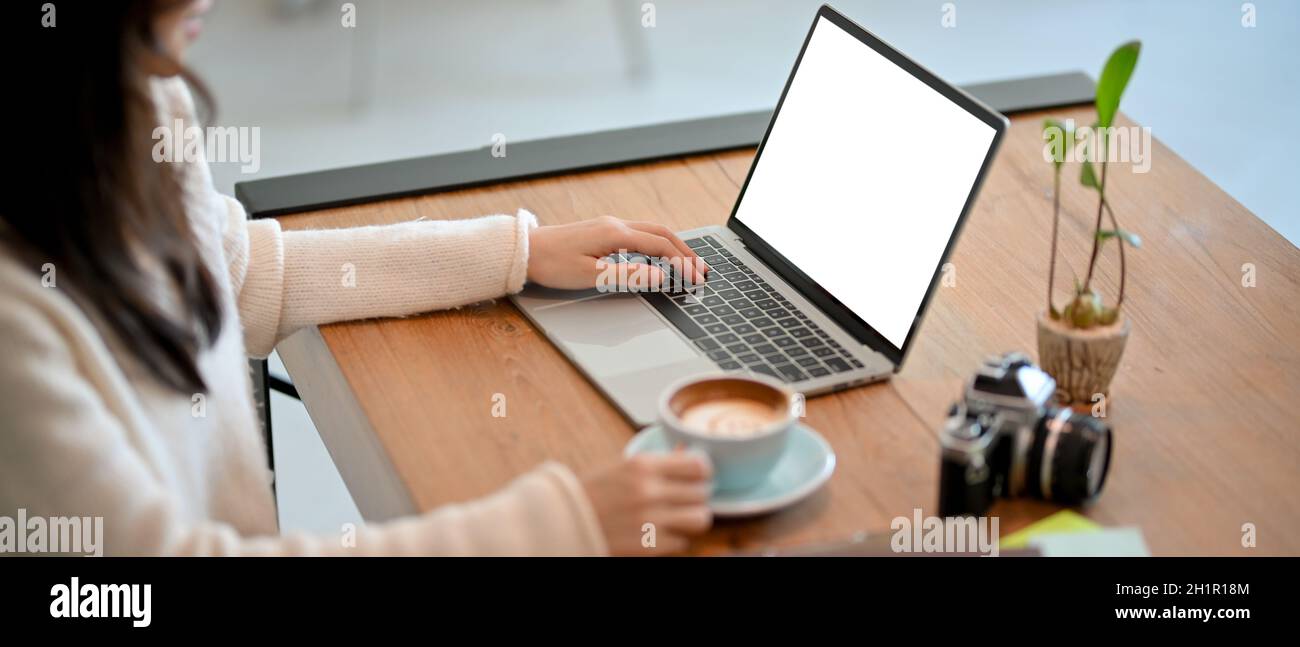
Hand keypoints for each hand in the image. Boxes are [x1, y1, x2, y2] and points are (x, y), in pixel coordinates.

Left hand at [526, 216, 708, 289]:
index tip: (696, 278)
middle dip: (685, 251)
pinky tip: (659, 255)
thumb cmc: (552, 264)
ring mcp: (609, 226)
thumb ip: (628, 276)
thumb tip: (659, 277)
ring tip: (687, 262)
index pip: (660, 246)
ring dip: (673, 246)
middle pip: (661, 234)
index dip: (682, 263)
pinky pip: (639, 233)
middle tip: (702, 268)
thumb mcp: (590, 276)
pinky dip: (657, 244)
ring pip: (651, 231)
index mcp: (615, 234)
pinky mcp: (602, 231)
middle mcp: (615, 225)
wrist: (524, 251)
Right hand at [581, 452, 713, 555]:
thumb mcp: (622, 467)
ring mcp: (651, 520)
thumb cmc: (592, 493)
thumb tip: (688, 454)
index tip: (695, 476)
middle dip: (695, 496)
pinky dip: (673, 539)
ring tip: (679, 518)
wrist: (563, 523)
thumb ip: (656, 463)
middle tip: (683, 499)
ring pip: (701, 518)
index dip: (701, 472)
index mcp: (642, 465)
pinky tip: (657, 533)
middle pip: (703, 492)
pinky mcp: (649, 545)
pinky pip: (682, 542)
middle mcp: (649, 490)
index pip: (699, 465)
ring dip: (692, 518)